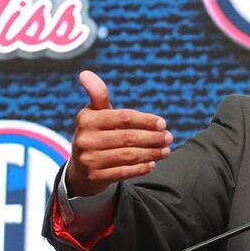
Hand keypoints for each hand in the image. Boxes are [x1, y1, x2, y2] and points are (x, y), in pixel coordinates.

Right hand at [66, 70, 172, 196]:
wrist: (80, 169)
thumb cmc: (95, 133)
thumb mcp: (95, 113)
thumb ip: (98, 94)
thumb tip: (85, 73)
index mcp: (87, 119)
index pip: (124, 117)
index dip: (146, 120)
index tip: (163, 123)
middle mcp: (85, 139)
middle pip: (129, 137)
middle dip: (153, 138)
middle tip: (169, 138)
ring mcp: (89, 160)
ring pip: (129, 155)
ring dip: (152, 153)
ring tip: (166, 150)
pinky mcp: (95, 177)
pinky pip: (124, 172)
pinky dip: (141, 168)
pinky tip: (153, 163)